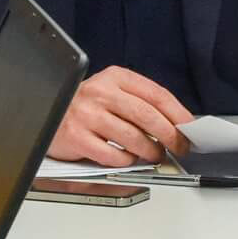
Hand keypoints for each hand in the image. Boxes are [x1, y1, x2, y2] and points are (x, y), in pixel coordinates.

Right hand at [48, 67, 194, 164]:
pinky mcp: (77, 137)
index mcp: (114, 77)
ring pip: (133, 138)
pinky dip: (126, 160)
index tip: (189, 128)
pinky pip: (113, 155)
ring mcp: (87, 115)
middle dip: (170, 135)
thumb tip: (176, 124)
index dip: (178, 113)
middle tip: (179, 147)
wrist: (48, 113)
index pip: (155, 94)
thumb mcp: (112, 93)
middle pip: (147, 116)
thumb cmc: (86, 106)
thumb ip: (140, 103)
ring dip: (150, 151)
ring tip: (155, 155)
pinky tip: (128, 158)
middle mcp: (100, 93)